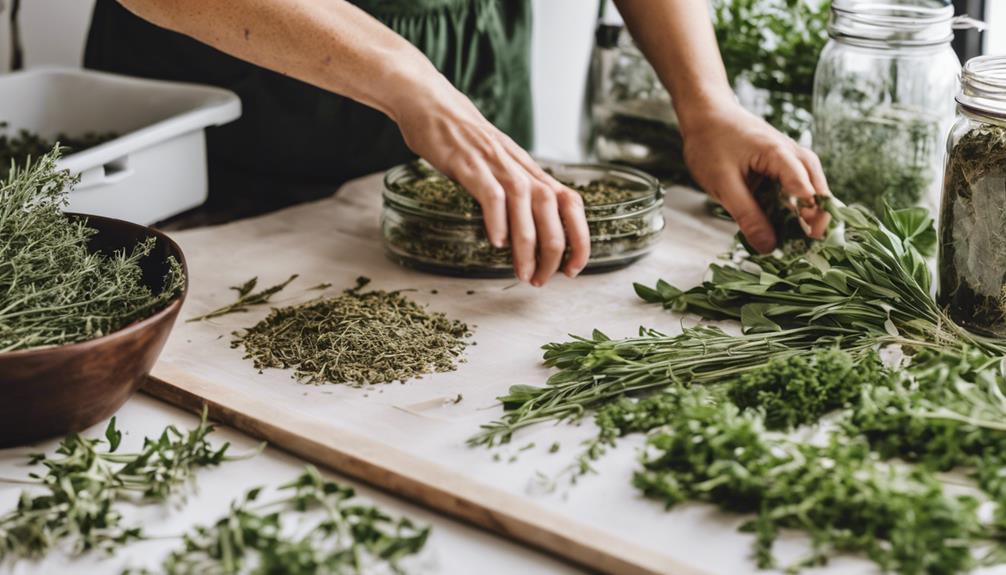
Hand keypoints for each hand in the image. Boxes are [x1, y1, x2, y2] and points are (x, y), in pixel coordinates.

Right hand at [388, 71, 589, 285]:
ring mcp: (494, 163)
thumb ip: (511, 192)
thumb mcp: (496, 165)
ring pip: (526, 203)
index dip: (579, 236)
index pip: (570, 202)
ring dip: (529, 243)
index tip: (573, 268)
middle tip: (543, 279)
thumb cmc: (460, 140)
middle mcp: (518, 166)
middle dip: (554, 249)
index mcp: (528, 169)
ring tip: (524, 273)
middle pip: (552, 207)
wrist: (429, 103)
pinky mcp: (468, 163)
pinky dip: (498, 220)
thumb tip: (519, 231)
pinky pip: (491, 193)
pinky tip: (496, 243)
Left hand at [681, 103, 830, 252]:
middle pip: (819, 192)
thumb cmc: (711, 142)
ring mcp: (792, 159)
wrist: (706, 113)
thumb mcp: (724, 184)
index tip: (809, 246)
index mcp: (781, 156)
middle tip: (807, 250)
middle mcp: (795, 156)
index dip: (812, 222)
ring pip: (811, 192)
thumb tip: (769, 247)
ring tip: (797, 243)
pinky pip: (796, 189)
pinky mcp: (783, 165)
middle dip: (816, 222)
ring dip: (805, 216)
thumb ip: (747, 215)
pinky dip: (792, 208)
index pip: (809, 193)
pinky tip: (782, 226)